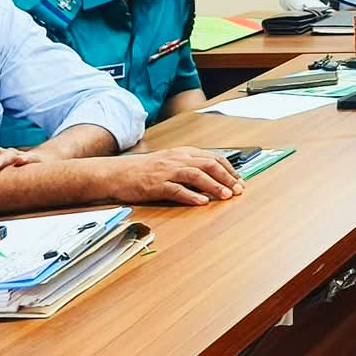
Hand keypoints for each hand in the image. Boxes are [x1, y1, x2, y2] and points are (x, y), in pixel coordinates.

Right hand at [107, 147, 245, 205]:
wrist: (116, 173)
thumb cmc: (144, 170)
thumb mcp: (170, 161)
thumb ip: (190, 165)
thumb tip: (213, 176)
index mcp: (182, 153)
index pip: (212, 157)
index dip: (229, 169)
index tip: (239, 180)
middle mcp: (177, 159)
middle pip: (208, 165)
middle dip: (226, 177)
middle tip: (238, 190)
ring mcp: (166, 172)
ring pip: (196, 175)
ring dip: (214, 186)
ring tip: (226, 196)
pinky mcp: (156, 185)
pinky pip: (176, 190)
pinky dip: (191, 196)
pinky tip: (202, 202)